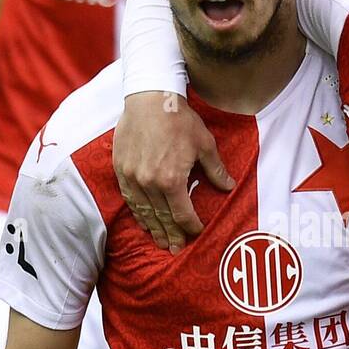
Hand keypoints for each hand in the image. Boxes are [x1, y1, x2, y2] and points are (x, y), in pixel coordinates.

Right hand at [113, 92, 234, 251]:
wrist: (149, 99)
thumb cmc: (180, 120)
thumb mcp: (205, 144)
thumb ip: (215, 169)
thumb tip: (228, 186)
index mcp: (172, 180)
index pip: (182, 214)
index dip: (191, 226)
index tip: (197, 231)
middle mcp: (150, 183)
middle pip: (162, 218)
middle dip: (171, 235)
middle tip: (176, 250)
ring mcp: (132, 178)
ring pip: (143, 212)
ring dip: (153, 229)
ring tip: (160, 242)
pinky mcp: (121, 170)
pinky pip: (129, 199)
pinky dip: (136, 213)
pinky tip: (142, 221)